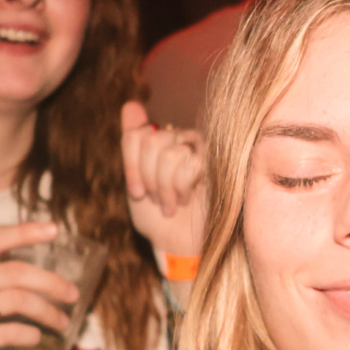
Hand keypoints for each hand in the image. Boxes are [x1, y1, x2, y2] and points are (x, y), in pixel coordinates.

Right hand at [0, 223, 78, 349]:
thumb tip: (16, 266)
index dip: (25, 232)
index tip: (54, 230)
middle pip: (17, 273)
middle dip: (53, 283)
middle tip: (73, 294)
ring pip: (20, 301)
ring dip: (48, 312)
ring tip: (62, 322)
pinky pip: (10, 332)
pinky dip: (29, 335)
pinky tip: (35, 338)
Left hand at [121, 100, 204, 257]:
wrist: (178, 245)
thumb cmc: (158, 219)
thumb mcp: (136, 181)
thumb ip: (133, 145)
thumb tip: (131, 104)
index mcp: (163, 141)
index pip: (136, 135)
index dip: (132, 166)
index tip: (138, 192)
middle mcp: (184, 140)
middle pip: (151, 141)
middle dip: (149, 178)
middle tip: (158, 199)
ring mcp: (202, 151)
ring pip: (169, 153)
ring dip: (165, 187)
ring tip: (173, 203)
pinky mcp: (218, 164)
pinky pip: (188, 165)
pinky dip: (181, 189)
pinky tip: (188, 200)